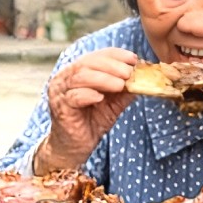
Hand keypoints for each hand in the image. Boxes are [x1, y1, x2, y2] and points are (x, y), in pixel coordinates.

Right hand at [34, 48, 138, 172]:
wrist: (75, 148)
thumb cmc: (92, 122)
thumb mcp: (113, 103)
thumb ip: (124, 90)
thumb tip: (142, 78)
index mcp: (75, 72)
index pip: (94, 56)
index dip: (114, 55)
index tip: (133, 59)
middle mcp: (64, 78)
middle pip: (87, 63)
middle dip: (111, 66)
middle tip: (129, 72)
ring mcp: (59, 93)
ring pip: (80, 77)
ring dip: (103, 78)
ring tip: (120, 84)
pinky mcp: (60, 108)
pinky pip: (74, 96)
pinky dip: (89, 95)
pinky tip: (101, 98)